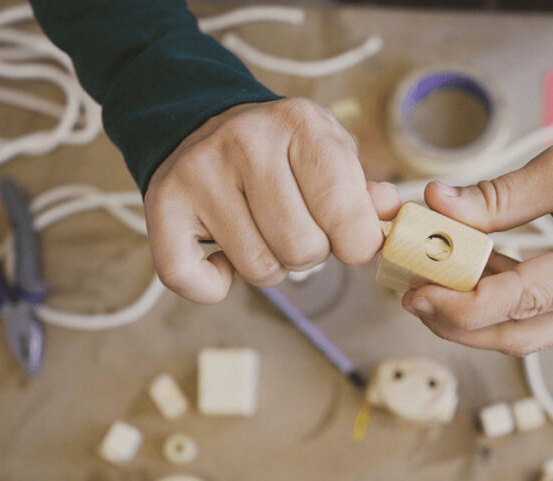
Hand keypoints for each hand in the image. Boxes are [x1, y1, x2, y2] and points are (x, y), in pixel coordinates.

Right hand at [144, 98, 400, 303]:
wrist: (202, 122)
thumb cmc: (283, 151)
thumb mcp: (331, 152)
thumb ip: (364, 190)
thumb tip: (390, 213)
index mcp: (301, 124)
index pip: (345, 213)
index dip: (356, 244)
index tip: (349, 240)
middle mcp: (247, 141)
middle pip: (302, 249)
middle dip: (310, 254)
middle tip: (296, 229)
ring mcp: (200, 172)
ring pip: (258, 268)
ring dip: (268, 266)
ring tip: (260, 232)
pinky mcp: (163, 204)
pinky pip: (193, 281)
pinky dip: (214, 285)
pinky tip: (221, 257)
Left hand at [401, 120, 552, 355]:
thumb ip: (500, 195)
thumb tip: (436, 207)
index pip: (527, 302)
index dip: (464, 305)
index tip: (416, 293)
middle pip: (522, 335)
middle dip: (459, 323)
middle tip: (411, 295)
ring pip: (526, 332)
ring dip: (473, 315)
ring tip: (428, 283)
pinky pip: (536, 316)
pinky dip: (495, 302)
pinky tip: (463, 274)